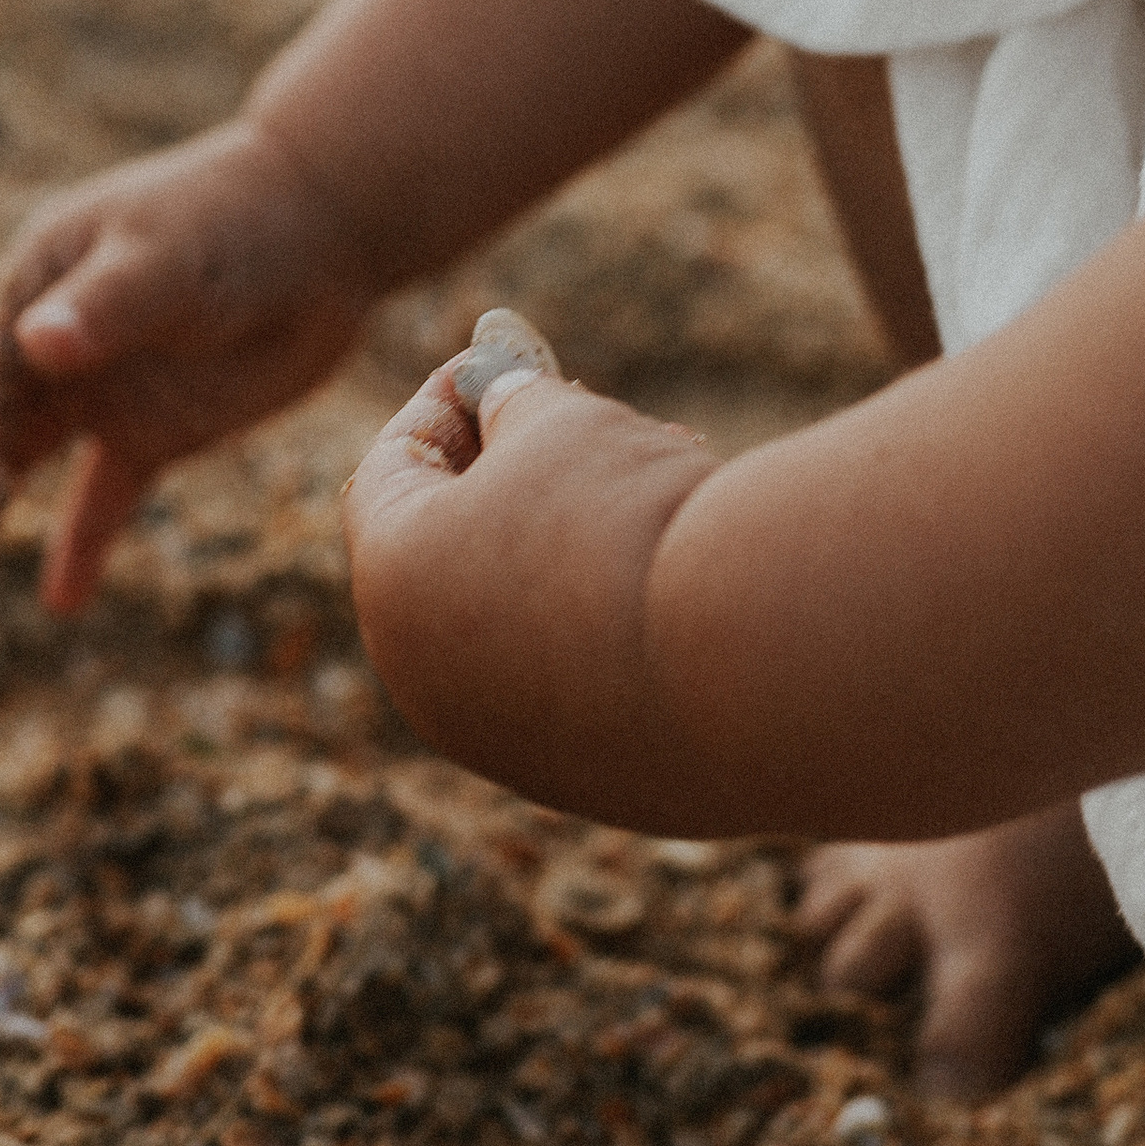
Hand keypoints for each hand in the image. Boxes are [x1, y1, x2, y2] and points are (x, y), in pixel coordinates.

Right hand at [0, 118, 375, 614]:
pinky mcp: (149, 428)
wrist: (324, 224)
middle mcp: (47, 343)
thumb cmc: (238, 221)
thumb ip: (108, 305)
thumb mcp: (171, 258)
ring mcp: (96, 389)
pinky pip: (102, 495)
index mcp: (34, 285)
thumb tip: (36, 343)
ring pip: (12, 464)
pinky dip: (80, 543)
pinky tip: (62, 601)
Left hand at [343, 322, 717, 823]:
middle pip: (451, 552)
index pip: (390, 471)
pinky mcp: (592, 785)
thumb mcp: (565, 424)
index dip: (446, 403)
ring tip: (665, 474)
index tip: (499, 360)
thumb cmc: (636, 523)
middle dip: (514, 473)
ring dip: (574, 542)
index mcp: (393, 584)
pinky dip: (614, 621)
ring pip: (519, 620)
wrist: (754, 665)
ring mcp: (508, 746)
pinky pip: (581, 683)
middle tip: (576, 415)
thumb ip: (519, 406)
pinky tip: (686, 571)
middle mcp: (426, 682)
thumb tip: (509, 403)